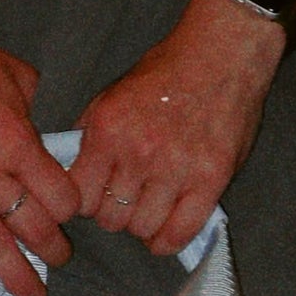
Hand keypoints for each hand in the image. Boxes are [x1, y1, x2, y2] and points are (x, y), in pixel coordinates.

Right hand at [0, 0, 80, 295]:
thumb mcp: (15, 74)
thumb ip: (33, 107)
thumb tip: (40, 124)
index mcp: (15, 140)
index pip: (59, 197)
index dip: (70, 210)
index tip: (68, 214)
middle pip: (31, 227)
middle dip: (53, 250)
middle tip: (59, 259)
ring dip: (13, 273)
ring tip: (30, 292)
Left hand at [69, 0, 285, 257]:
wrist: (222, 53)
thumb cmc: (167, 71)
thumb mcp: (112, 94)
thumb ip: (91, 133)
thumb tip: (73, 170)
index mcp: (108, 131)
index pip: (80, 196)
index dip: (85, 202)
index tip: (96, 197)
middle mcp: (139, 154)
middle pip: (109, 218)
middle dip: (113, 214)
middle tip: (125, 202)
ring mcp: (176, 170)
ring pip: (141, 228)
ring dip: (141, 226)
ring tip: (148, 211)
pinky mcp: (210, 181)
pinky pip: (180, 232)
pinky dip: (167, 242)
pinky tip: (163, 236)